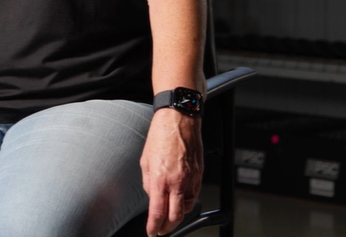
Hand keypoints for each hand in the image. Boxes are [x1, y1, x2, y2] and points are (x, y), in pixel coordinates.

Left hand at [140, 107, 203, 235]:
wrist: (179, 120)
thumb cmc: (161, 136)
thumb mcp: (145, 161)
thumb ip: (149, 183)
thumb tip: (152, 196)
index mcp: (160, 179)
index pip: (158, 212)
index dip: (154, 226)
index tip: (152, 232)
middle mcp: (177, 181)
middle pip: (176, 216)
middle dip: (168, 227)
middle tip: (162, 229)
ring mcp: (191, 179)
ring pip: (187, 207)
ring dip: (179, 214)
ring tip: (170, 214)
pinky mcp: (200, 174)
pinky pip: (195, 194)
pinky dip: (187, 201)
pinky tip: (181, 200)